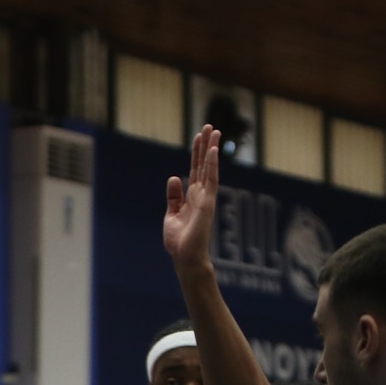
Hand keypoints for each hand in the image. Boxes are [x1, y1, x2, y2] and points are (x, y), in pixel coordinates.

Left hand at [162, 125, 222, 268]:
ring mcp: (206, 198)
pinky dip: (212, 164)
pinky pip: (211, 180)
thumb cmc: (180, 241)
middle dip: (206, 145)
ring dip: (211, 149)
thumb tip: (173, 177)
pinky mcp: (207, 203)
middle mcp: (201, 194)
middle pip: (204, 164)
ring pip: (210, 167)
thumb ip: (173, 197)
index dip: (197, 152)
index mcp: (192, 197)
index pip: (196, 169)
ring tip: (214, 131)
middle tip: (209, 126)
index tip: (199, 136)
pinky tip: (213, 150)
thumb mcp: (171, 214)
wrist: (186, 258)